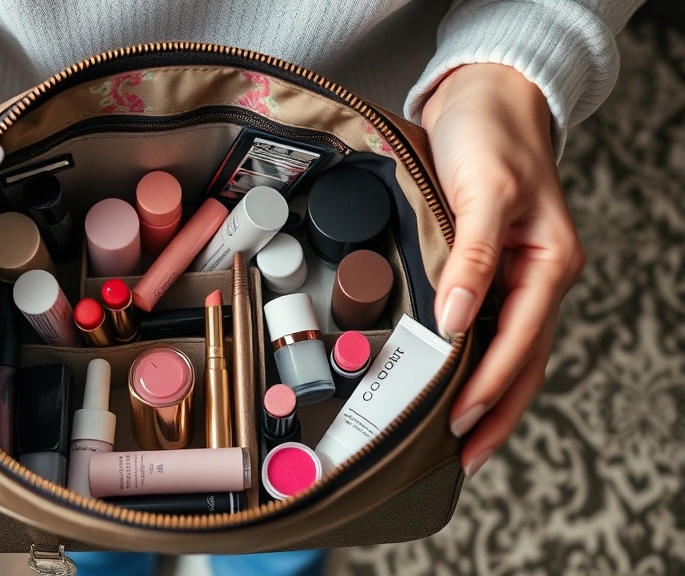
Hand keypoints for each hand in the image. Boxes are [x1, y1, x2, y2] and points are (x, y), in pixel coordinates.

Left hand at [421, 64, 585, 476]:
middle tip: (464, 457)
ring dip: (487, 396)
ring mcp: (516, 276)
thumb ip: (472, 258)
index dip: (490, 385)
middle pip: (521, 361)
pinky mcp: (490, 269)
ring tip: (460, 438)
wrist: (486, 99)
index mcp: (549, 263)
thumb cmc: (492, 136)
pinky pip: (487, 328)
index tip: (461, 422)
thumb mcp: (486, 191)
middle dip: (496, 412)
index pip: (520, 341)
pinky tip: (453, 382)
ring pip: (507, 351)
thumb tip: (455, 322)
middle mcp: (537, 277)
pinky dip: (473, 362)